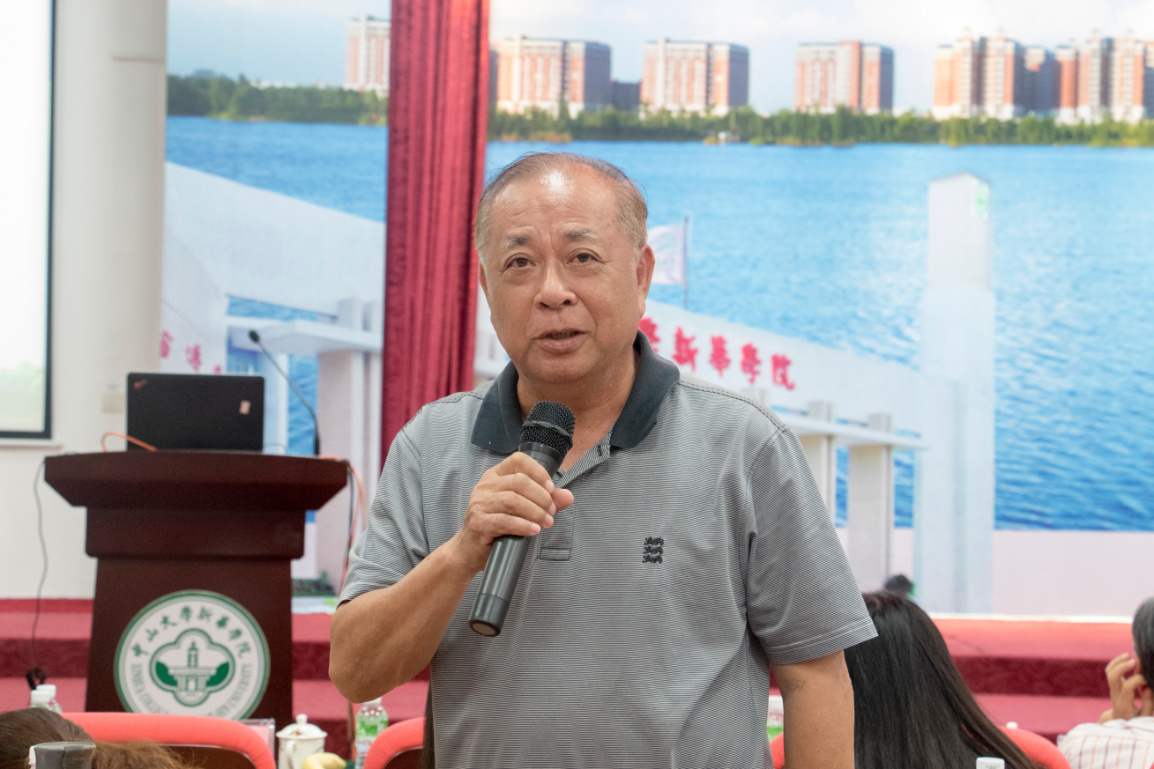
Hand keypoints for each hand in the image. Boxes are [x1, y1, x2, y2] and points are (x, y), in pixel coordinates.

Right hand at [446, 453, 574, 573]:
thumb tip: (568, 496)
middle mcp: (485, 486)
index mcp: (495, 476)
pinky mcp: (479, 522)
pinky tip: (534, 530)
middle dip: (541, 497)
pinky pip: (504, 521)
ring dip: (535, 512)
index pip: (518, 460)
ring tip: (546, 523)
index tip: (551, 488)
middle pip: (519, 481)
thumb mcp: (521, 509)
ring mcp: (480, 503)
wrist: (469, 550)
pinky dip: (523, 525)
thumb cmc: (496, 526)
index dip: (538, 472)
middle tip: (551, 512)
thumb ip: (544, 501)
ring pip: (513, 500)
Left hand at [1101, 652, 1148, 720]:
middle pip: (1112, 677)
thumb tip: (1147, 686)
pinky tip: (1126, 657)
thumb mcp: (1144, 716)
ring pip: (1109, 671)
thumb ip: (1148, 702)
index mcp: (1124, 704)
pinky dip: (1116, 662)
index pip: (1127, 687)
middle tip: (1135, 660)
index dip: (1138, 680)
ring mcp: (1112, 689)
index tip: (1148, 679)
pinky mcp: (1113, 685)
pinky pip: (1110, 670)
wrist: (1120, 722)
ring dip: (1118, 661)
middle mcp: (1115, 695)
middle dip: (1122, 666)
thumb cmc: (1135, 720)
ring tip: (1129, 655)